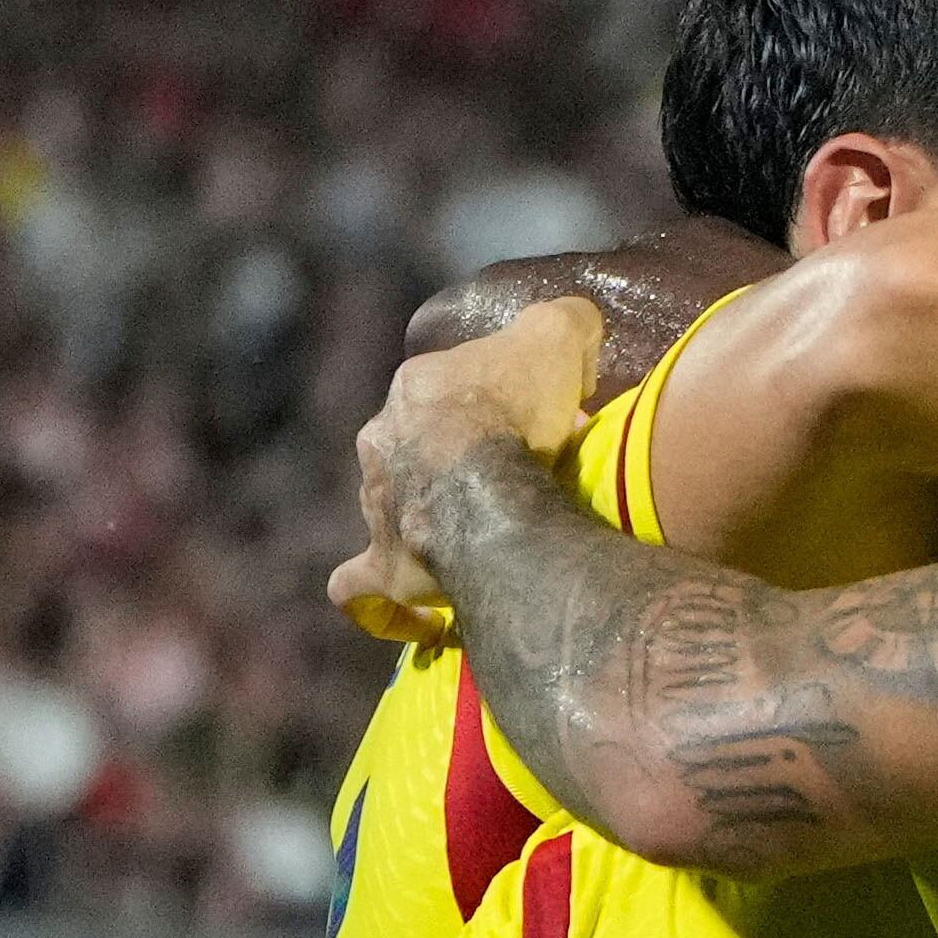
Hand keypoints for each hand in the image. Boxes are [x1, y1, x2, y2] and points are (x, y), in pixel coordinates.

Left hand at [333, 297, 604, 638]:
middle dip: (462, 462)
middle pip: (424, 448)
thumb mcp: (557, 335)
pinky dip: (386, 600)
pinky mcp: (383, 565)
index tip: (549, 423)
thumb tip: (572, 336)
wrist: (486, 486)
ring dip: (434, 520)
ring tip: (485, 540)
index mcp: (415, 389)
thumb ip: (564, 323)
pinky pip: (364, 585)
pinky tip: (419, 614)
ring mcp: (377, 507)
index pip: (458, 390)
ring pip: (400, 508)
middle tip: (522, 479)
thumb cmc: (518, 410)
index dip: (506, 404)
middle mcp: (382, 443)